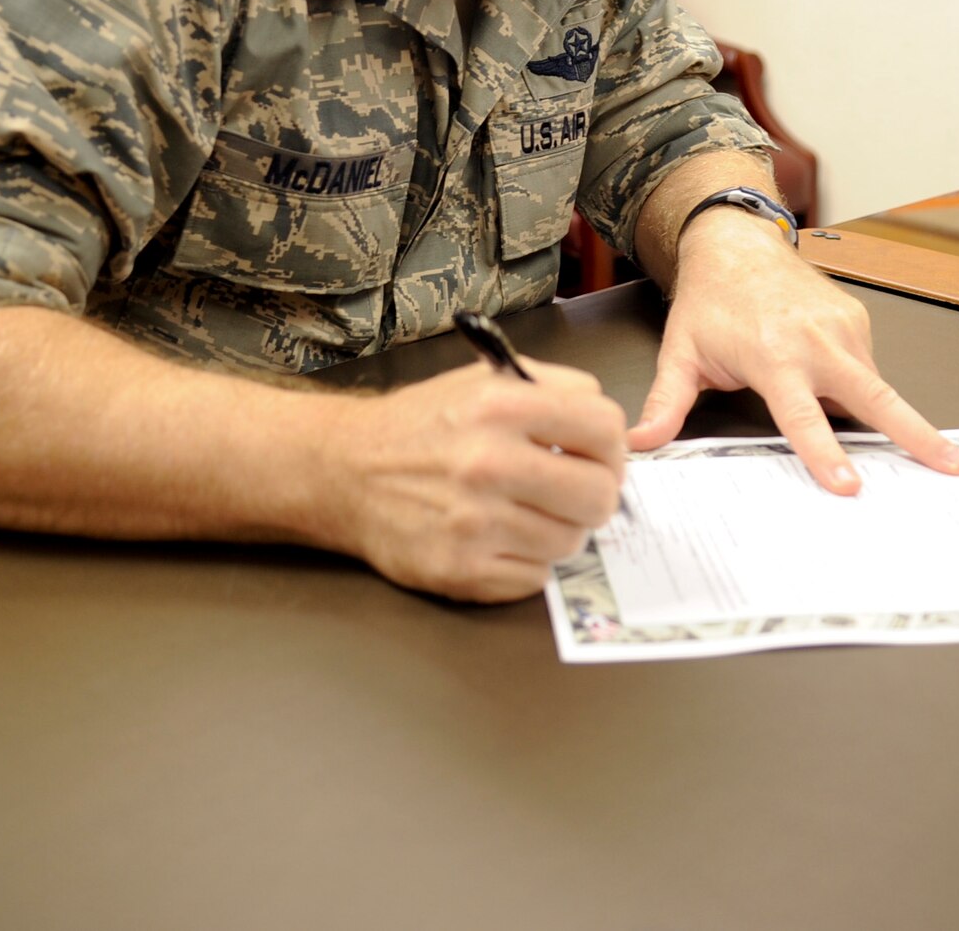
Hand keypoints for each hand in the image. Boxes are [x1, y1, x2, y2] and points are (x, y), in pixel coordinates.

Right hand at [327, 358, 627, 602]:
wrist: (345, 471)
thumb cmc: (423, 426)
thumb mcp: (484, 381)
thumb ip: (553, 392)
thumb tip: (613, 434)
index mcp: (501, 405)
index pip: (606, 429)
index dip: (612, 446)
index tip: (599, 456)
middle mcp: (488, 462)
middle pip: (599, 494)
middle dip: (595, 495)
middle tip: (573, 491)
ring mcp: (475, 522)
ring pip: (571, 541)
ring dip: (558, 530)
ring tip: (527, 512)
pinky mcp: (461, 569)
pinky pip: (535, 577)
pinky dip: (526, 561)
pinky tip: (500, 537)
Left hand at [630, 211, 958, 493]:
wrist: (736, 243)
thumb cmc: (711, 300)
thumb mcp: (682, 355)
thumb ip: (666, 405)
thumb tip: (641, 443)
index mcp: (775, 355)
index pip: (804, 417)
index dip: (825, 453)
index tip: (849, 484)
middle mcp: (817, 340)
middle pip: (877, 397)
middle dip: (919, 434)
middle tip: (955, 465)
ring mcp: (843, 327)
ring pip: (871, 387)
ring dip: (876, 415)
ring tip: (884, 438)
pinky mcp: (857, 320)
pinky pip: (865, 368)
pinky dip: (857, 387)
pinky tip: (833, 387)